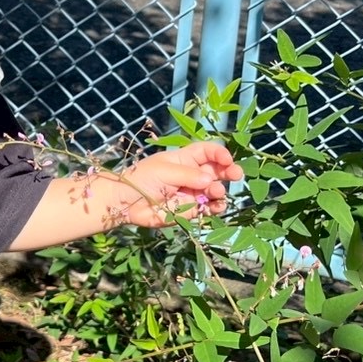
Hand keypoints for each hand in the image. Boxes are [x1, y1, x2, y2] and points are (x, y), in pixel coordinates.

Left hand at [116, 142, 242, 228]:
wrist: (126, 202)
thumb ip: (189, 175)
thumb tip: (210, 178)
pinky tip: (214, 207)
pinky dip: (215, 208)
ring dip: (220, 191)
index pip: (208, 151)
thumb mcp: (164, 171)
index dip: (220, 153)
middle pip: (217, 170)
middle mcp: (193, 174)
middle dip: (229, 171)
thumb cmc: (141, 179)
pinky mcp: (190, 210)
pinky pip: (208, 208)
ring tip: (215, 192)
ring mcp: (193, 192)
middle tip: (236, 175)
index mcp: (185, 159)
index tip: (227, 158)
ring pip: (216, 190)